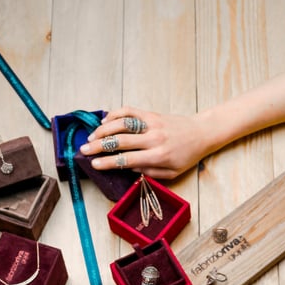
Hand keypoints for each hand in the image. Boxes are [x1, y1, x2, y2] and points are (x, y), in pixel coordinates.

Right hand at [79, 107, 210, 179]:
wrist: (201, 134)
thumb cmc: (186, 156)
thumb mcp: (172, 173)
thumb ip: (150, 173)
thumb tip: (129, 169)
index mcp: (159, 156)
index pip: (127, 159)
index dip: (108, 162)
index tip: (94, 164)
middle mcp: (154, 138)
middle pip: (120, 141)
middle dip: (99, 146)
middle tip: (84, 150)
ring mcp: (152, 124)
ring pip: (122, 123)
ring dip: (103, 129)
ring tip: (91, 136)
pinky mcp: (151, 114)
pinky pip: (129, 111)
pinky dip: (114, 114)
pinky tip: (104, 121)